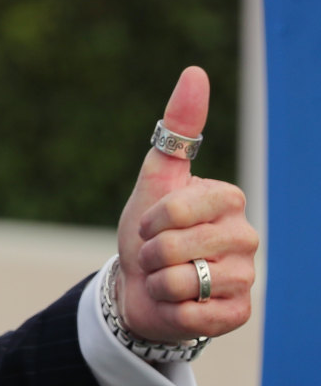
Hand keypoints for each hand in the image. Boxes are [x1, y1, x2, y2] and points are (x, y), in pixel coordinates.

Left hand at [115, 66, 257, 341]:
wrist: (139, 287)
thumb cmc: (148, 231)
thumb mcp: (155, 179)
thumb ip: (177, 129)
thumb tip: (195, 71)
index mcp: (229, 200)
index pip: (183, 206)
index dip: (154, 219)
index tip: (151, 222)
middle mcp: (246, 237)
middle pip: (178, 246)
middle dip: (150, 253)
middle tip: (154, 255)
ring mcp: (246, 277)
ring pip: (185, 281)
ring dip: (158, 282)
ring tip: (165, 279)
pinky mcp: (237, 314)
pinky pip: (196, 314)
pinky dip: (172, 310)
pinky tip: (177, 304)